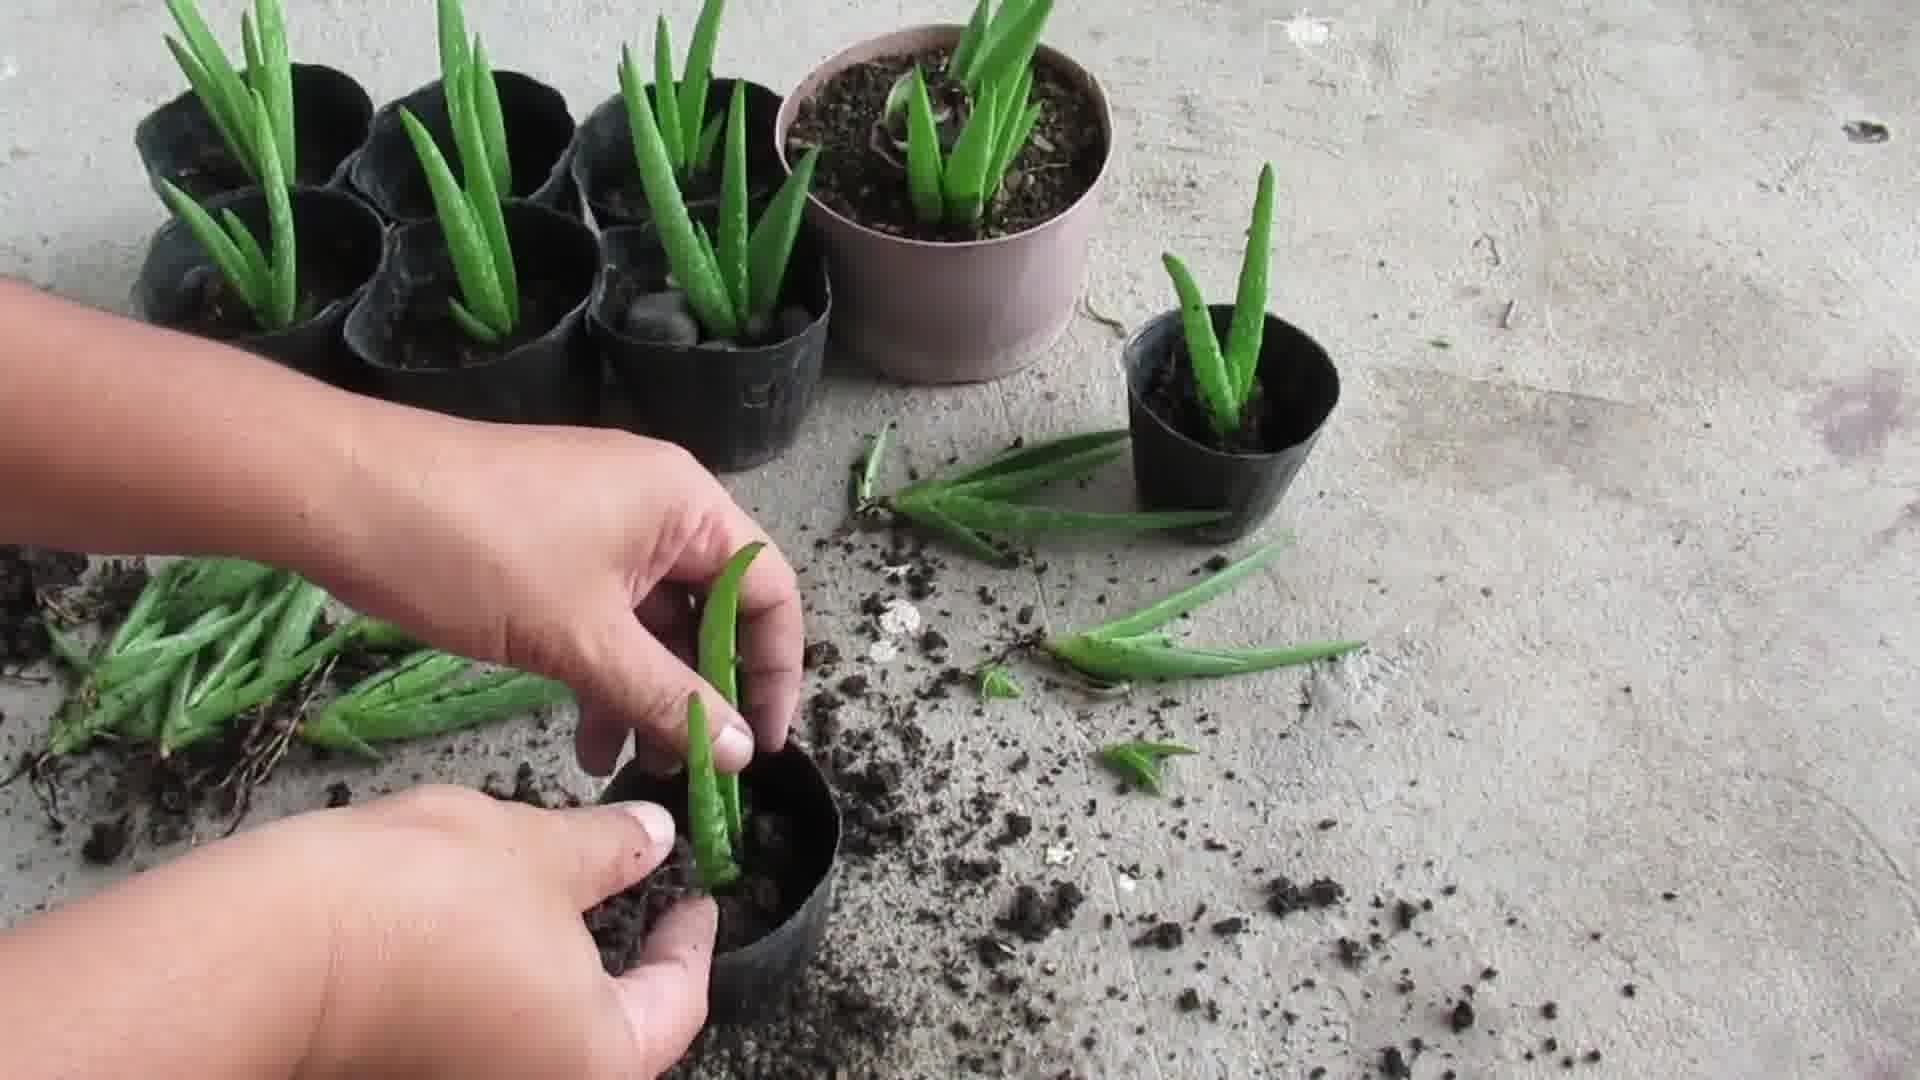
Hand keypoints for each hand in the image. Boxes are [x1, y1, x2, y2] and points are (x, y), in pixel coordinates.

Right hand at [299, 786, 713, 1077]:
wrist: (269, 954)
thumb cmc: (418, 901)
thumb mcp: (538, 850)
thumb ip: (612, 849)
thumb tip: (653, 836)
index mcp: (600, 1063)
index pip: (678, 1005)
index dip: (690, 942)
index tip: (695, 900)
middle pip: (612, 1039)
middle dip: (624, 971)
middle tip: (634, 907)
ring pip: (541, 1044)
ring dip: (555, 986)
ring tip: (553, 913)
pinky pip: (478, 1047)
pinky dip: (495, 1001)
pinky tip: (481, 943)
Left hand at [313, 422, 803, 775]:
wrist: (343, 496)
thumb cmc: (474, 552)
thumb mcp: (582, 639)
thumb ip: (669, 697)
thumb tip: (742, 749)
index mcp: (685, 504)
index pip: (769, 589)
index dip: (776, 671)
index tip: (762, 745)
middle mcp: (657, 505)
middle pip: (712, 610)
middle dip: (702, 693)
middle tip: (688, 768)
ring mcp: (602, 524)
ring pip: (653, 623)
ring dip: (646, 694)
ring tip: (624, 765)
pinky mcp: (554, 547)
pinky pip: (605, 617)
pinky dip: (602, 673)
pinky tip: (583, 736)